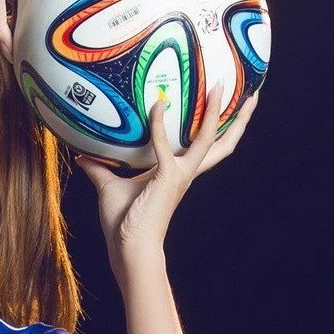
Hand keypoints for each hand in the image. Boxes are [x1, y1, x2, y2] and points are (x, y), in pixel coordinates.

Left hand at [76, 87, 259, 256]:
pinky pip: (164, 144)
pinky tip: (157, 105)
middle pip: (224, 143)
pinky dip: (160, 124)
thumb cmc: (123, 223)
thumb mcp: (109, 187)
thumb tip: (82, 155)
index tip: (223, 104)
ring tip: (221, 86)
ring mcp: (180, 175)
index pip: (207, 147)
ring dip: (216, 112)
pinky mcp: (167, 178)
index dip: (218, 127)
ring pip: (209, 140)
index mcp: (179, 173)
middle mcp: (186, 172)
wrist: (128, 247)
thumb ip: (99, 168)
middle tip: (251, 95)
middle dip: (239, 120)